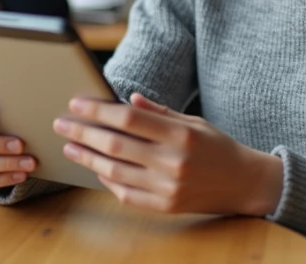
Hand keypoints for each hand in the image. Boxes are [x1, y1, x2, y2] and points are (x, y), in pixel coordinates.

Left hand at [53, 93, 283, 215]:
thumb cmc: (217, 146)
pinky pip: (125, 193)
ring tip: (70, 146)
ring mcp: (168, 187)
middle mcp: (173, 162)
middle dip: (84, 132)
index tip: (77, 103)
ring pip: (115, 171)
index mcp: (181, 135)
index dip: (98, 110)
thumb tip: (128, 99)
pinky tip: (96, 168)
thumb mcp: (194, 122)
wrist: (243, 183)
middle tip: (62, 123)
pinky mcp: (164, 206)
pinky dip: (107, 180)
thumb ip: (160, 112)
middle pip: (116, 144)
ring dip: (87, 157)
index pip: (128, 119)